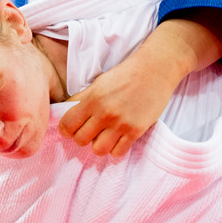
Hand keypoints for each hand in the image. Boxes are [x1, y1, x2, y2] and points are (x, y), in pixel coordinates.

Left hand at [59, 13, 221, 156]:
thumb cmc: (126, 74)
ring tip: (105, 136)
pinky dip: (116, 148)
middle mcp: (104, 113)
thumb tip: (67, 111)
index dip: (67, 129)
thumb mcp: (99, 82)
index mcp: (92, 99)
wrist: (155, 70)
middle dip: (83, 137)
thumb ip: (83, 98)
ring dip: (99, 145)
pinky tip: (119, 139)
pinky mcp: (136, 131)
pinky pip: (118, 152)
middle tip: (91, 131)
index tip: (73, 128)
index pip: (67, 125)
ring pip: (98, 150)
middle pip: (80, 140)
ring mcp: (121, 124)